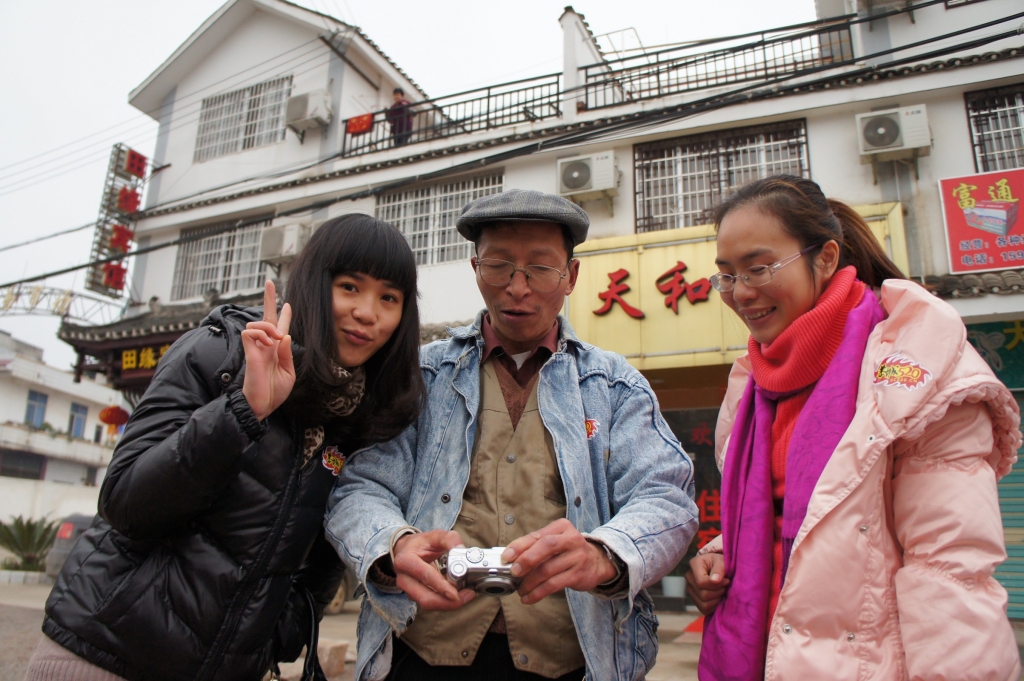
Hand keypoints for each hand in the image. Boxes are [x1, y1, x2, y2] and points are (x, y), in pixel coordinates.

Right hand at [241, 281, 294, 420]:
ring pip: (256, 323)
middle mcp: (265, 346)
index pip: (279, 327)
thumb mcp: (288, 373)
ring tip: (276, 337)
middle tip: (270, 282)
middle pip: (265, 317)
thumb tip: (284, 335)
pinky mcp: (249, 353)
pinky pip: (249, 332)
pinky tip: (268, 343)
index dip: (283, 315)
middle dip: (268, 299)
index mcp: (276, 350)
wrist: (262, 405)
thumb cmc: (275, 392)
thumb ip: (287, 354)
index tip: (287, 303)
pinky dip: (260, 333)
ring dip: (268, 326)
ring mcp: (256, 348)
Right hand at [393, 530, 475, 610]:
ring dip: (448, 604)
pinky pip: (430, 603)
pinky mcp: (414, 596)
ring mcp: (408, 590)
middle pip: (425, 598)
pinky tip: (458, 595)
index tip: (456, 594)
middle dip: (447, 602)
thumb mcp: (434, 536)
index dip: (442, 587)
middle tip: (467, 596)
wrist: (404, 550)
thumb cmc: (420, 544)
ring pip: (428, 604)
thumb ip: (449, 539)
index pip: (425, 576)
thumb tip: (462, 549)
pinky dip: (445, 602)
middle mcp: (404, 578)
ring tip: (466, 595)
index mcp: (406, 561)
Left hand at [501, 518, 617, 604]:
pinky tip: (529, 597)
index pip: (537, 535)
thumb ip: (535, 546)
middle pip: (546, 547)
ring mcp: (577, 557)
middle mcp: (571, 539)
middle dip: (526, 560)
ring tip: (520, 590)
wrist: (597, 562)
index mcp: (561, 527)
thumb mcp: (555, 541)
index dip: (519, 546)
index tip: (506, 557)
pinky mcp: (578, 574)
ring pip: (548, 569)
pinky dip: (538, 593)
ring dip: (530, 582)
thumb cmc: (568, 551)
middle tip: (513, 572)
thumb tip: (510, 558)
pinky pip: (554, 585)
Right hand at [685, 552, 729, 615]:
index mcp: (694, 564)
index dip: (716, 585)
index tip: (726, 581)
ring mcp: (690, 589)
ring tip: (721, 591)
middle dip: (718, 592)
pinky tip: (718, 597)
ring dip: (716, 600)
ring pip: (703, 604)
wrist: (718, 567)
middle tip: (725, 586)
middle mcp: (689, 578)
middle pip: (703, 595)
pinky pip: (704, 609)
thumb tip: (715, 581)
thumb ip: (719, 569)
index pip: (701, 582)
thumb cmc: (720, 562)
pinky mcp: (694, 599)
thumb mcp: (722, 561)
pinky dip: (714, 606)